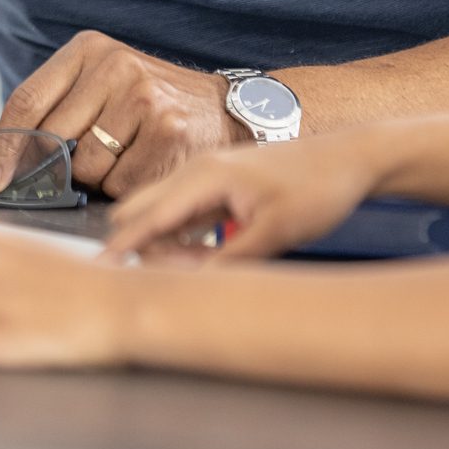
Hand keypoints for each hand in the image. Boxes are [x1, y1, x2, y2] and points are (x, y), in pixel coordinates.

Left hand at [0, 32, 243, 198]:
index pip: (26, 101)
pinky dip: (126, 186)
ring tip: (127, 154)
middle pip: (51, 139)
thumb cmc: (149, 104)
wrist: (222, 110)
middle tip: (68, 172)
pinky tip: (147, 164)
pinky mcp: (168, 133)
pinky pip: (120, 183)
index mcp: (89, 49)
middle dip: (50, 169)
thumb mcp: (99, 85)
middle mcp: (116, 67)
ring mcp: (144, 99)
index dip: (0, 148)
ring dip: (98, 177)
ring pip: (86, 167)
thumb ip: (53, 111)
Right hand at [104, 133, 386, 261]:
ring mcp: (207, 177)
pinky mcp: (219, 188)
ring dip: (165, 247)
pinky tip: (207, 261)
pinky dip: (182, 240)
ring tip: (203, 272)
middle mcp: (197, 171)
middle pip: (141, 212)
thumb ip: (230, 262)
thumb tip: (190, 290)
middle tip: (176, 283)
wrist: (353, 158)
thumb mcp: (278, 232)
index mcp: (205, 176)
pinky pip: (183, 216)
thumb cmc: (319, 189)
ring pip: (161, 215)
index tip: (95, 274)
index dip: (121, 249)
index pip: (148, 217)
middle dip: (142, 250)